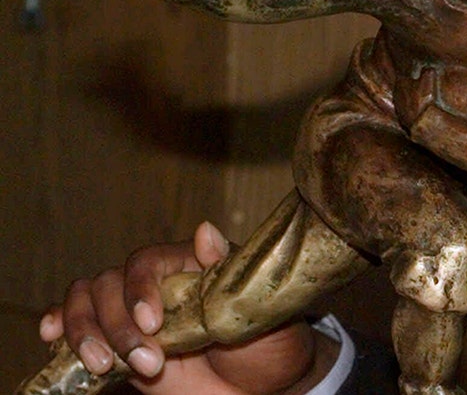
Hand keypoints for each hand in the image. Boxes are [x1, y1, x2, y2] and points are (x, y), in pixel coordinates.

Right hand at [39, 223, 335, 394]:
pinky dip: (59, 326)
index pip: (146, 261)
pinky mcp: (119, 344)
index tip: (152, 322)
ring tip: (106, 365)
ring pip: (86, 302)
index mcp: (188, 266)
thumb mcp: (260, 306)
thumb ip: (229, 271)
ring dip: (86, 332)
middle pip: (107, 283)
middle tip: (148, 362)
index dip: (140, 288)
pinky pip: (77, 326)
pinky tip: (52, 339)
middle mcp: (155, 285)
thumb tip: (205, 230)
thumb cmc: (271, 341)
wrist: (268, 384)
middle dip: (116, 325)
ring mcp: (133, 313)